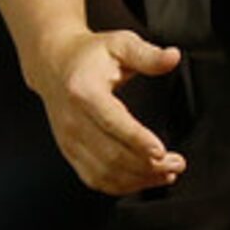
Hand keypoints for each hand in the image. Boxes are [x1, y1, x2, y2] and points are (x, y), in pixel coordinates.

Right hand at [24, 27, 186, 194]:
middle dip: (147, 165)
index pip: (112, 122)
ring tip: (167, 173)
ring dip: (138, 179)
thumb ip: (148, 54)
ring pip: (104, 172)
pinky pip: (94, 178)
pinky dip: (121, 185)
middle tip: (176, 163)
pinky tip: (145, 179)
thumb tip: (173, 57)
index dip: (137, 140)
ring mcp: (69, 139)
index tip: (161, 151)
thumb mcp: (120, 43)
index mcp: (84, 91)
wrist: (53, 64)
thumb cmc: (89, 54)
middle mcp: (73, 120)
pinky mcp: (70, 151)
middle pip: (110, 154)